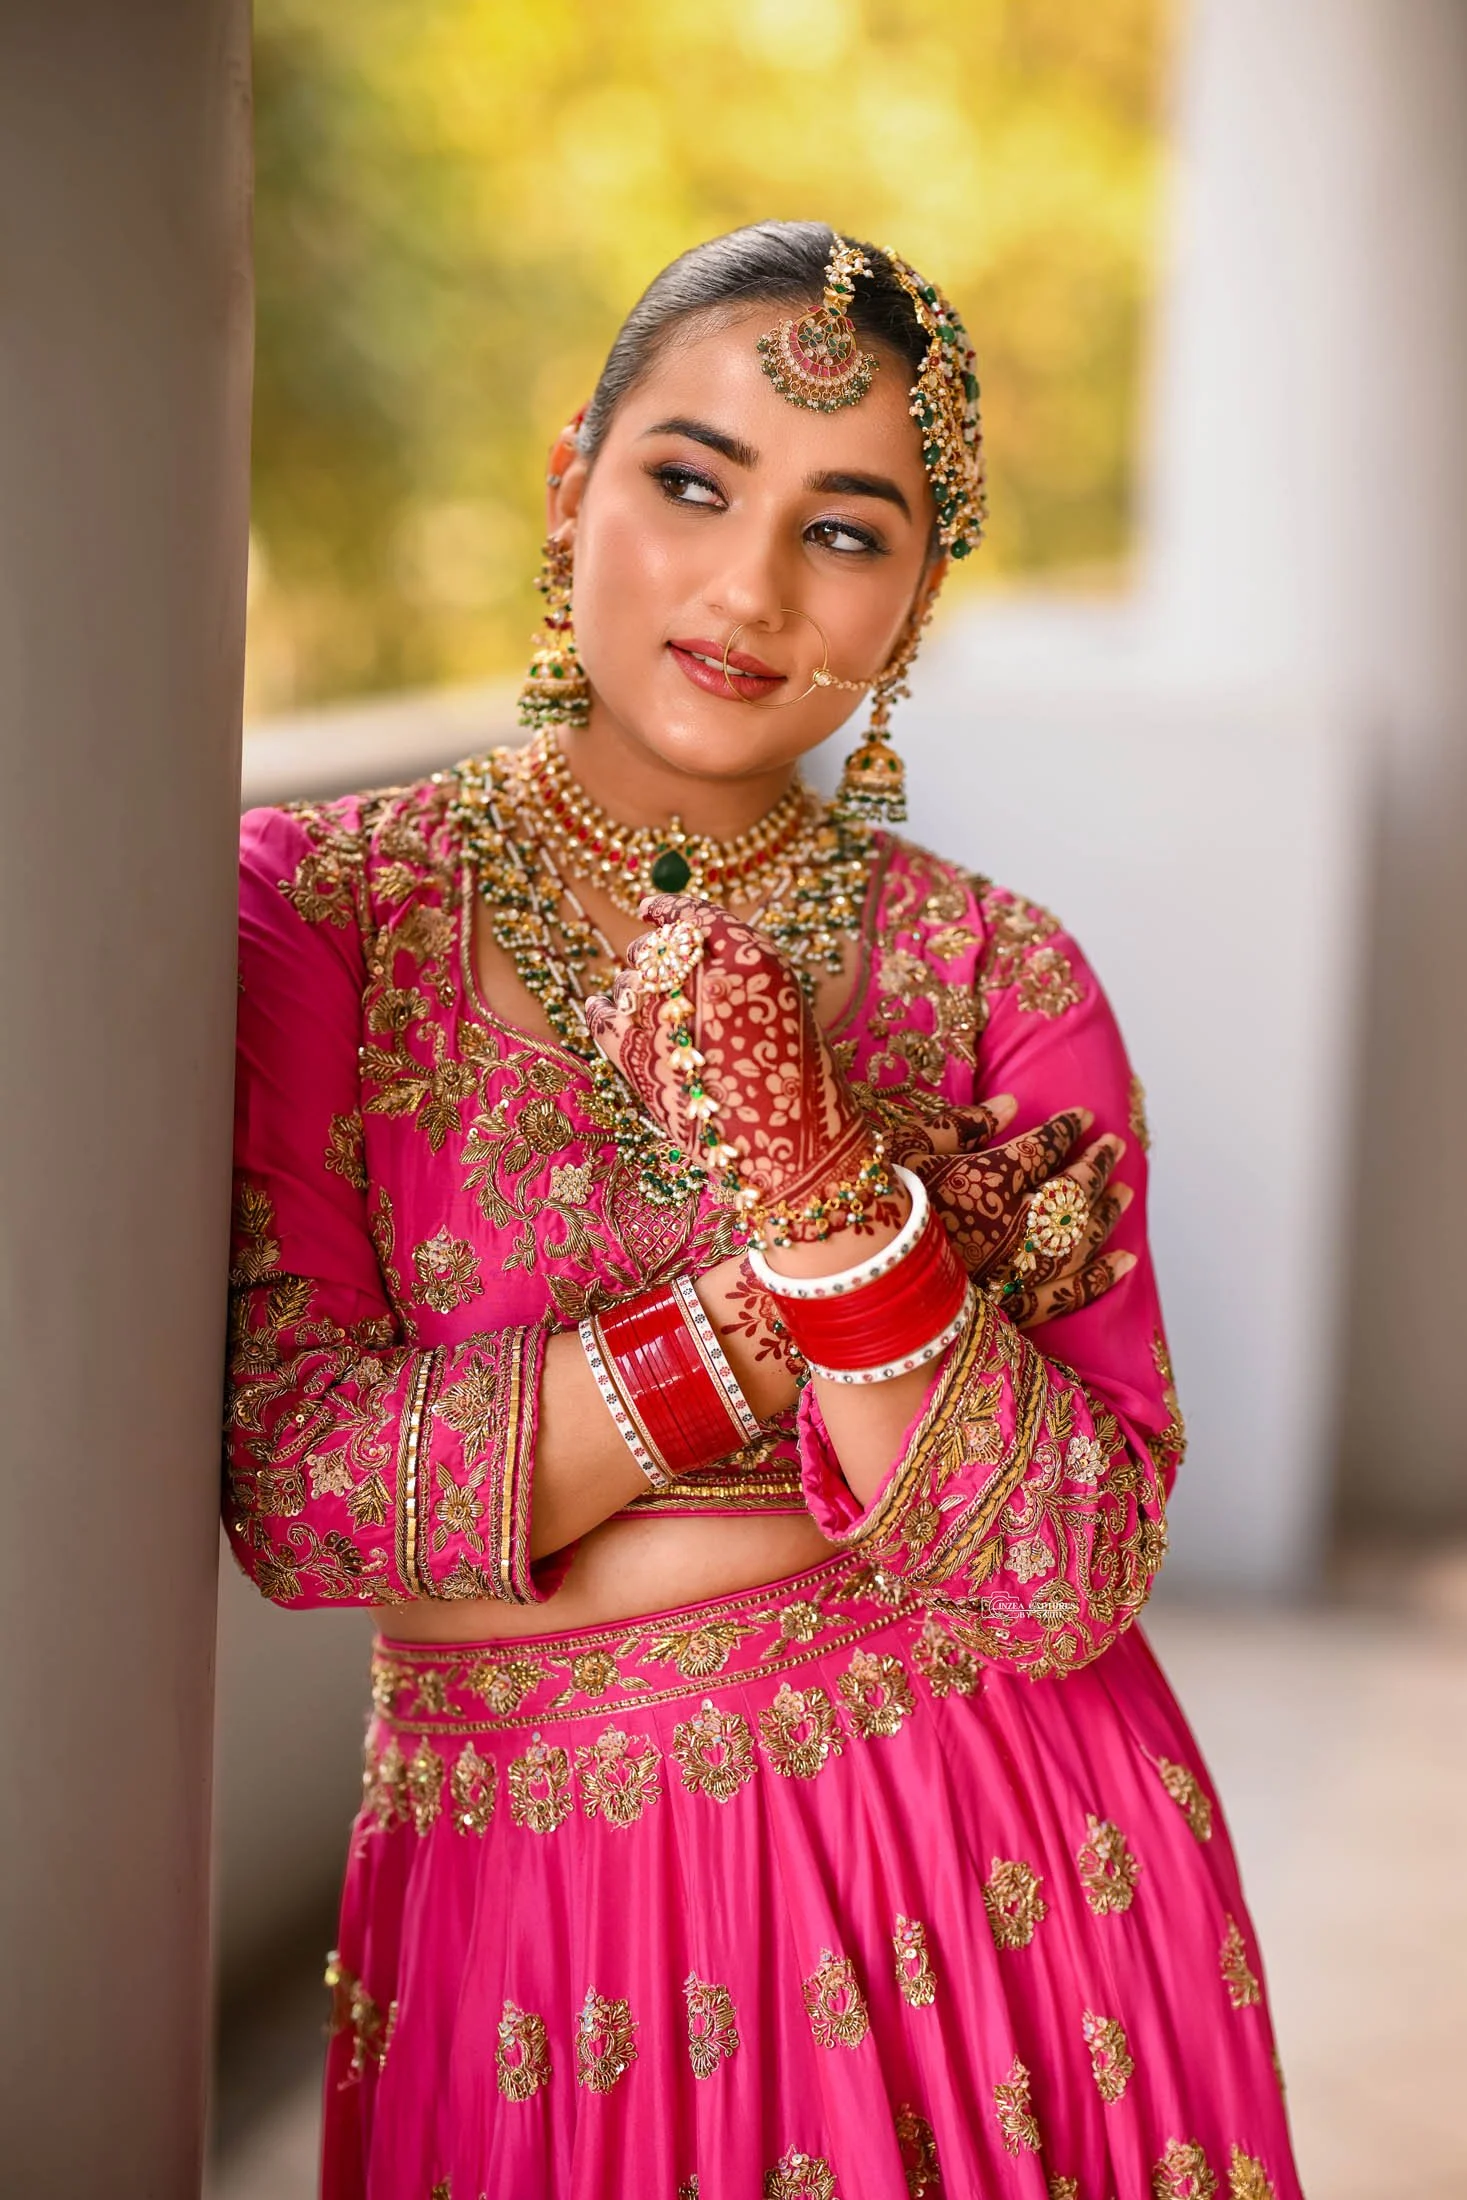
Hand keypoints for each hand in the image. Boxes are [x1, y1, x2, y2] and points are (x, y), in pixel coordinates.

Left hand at [584, 894, 881, 1230]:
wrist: (791, 1151)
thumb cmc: (796, 1083)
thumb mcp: (785, 1004)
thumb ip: (738, 967)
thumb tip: (684, 948)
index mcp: (753, 959)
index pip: (697, 916)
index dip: (669, 909)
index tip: (650, 909)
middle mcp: (704, 976)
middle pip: (659, 947)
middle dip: (656, 960)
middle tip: (664, 985)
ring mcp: (663, 1010)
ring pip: (629, 978)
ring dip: (637, 992)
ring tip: (658, 1024)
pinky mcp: (630, 1048)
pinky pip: (600, 1010)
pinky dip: (603, 1011)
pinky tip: (606, 1012)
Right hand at [869, 1090, 1134, 1328]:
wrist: (846, 1276)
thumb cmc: (870, 1202)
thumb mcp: (906, 1145)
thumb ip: (963, 1124)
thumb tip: (1011, 1105)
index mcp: (990, 1178)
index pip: (1044, 1147)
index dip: (1067, 1129)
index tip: (1082, 1117)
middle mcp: (1014, 1224)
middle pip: (1072, 1190)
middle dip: (1096, 1164)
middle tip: (1115, 1146)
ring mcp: (1018, 1270)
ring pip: (1080, 1238)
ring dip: (1107, 1213)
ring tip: (1126, 1192)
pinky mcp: (1012, 1309)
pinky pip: (1070, 1295)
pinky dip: (1103, 1278)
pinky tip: (1128, 1261)